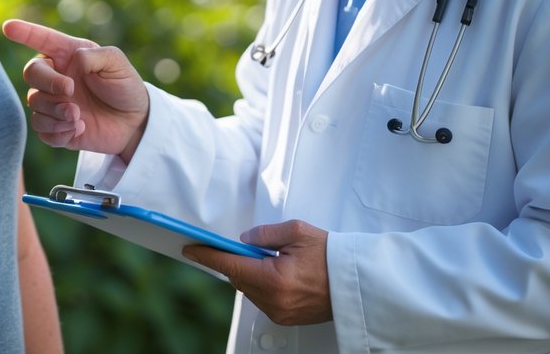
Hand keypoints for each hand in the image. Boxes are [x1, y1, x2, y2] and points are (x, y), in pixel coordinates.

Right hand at [1, 19, 148, 160]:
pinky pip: (41, 129)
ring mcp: (54, 102)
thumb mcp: (116, 63)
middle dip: (48, 82)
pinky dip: (57, 131)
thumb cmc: (125, 87)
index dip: (25, 32)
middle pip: (32, 73)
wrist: (135, 123)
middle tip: (70, 90)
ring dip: (55, 110)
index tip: (9, 26)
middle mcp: (57, 76)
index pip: (42, 40)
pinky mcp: (56, 127)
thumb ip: (94, 55)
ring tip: (78, 115)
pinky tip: (78, 129)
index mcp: (69, 55)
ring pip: (34, 103)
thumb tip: (74, 61)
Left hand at [183, 220, 331, 326]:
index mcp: (274, 280)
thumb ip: (265, 234)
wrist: (356, 283)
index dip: (208, 256)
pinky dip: (262, 284)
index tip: (192, 249)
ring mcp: (280, 312)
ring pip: (249, 289)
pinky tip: (278, 273)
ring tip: (273, 259)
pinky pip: (262, 298)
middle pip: (238, 277)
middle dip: (236, 260)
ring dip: (251, 272)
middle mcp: (274, 301)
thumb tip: (245, 240)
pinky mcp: (286, 317)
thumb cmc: (332, 257)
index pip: (230, 265)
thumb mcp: (297, 232)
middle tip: (247, 245)